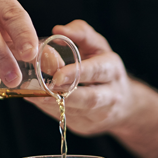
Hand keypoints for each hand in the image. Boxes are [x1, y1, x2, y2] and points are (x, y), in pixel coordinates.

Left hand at [26, 20, 133, 136]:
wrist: (124, 104)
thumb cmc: (104, 68)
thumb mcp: (97, 46)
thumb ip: (81, 33)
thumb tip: (58, 30)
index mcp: (112, 70)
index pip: (97, 71)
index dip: (77, 73)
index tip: (57, 75)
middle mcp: (110, 94)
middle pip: (90, 98)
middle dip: (66, 94)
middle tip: (42, 89)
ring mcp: (99, 115)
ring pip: (75, 112)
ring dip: (52, 104)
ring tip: (33, 95)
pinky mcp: (87, 126)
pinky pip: (66, 119)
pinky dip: (49, 109)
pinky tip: (36, 100)